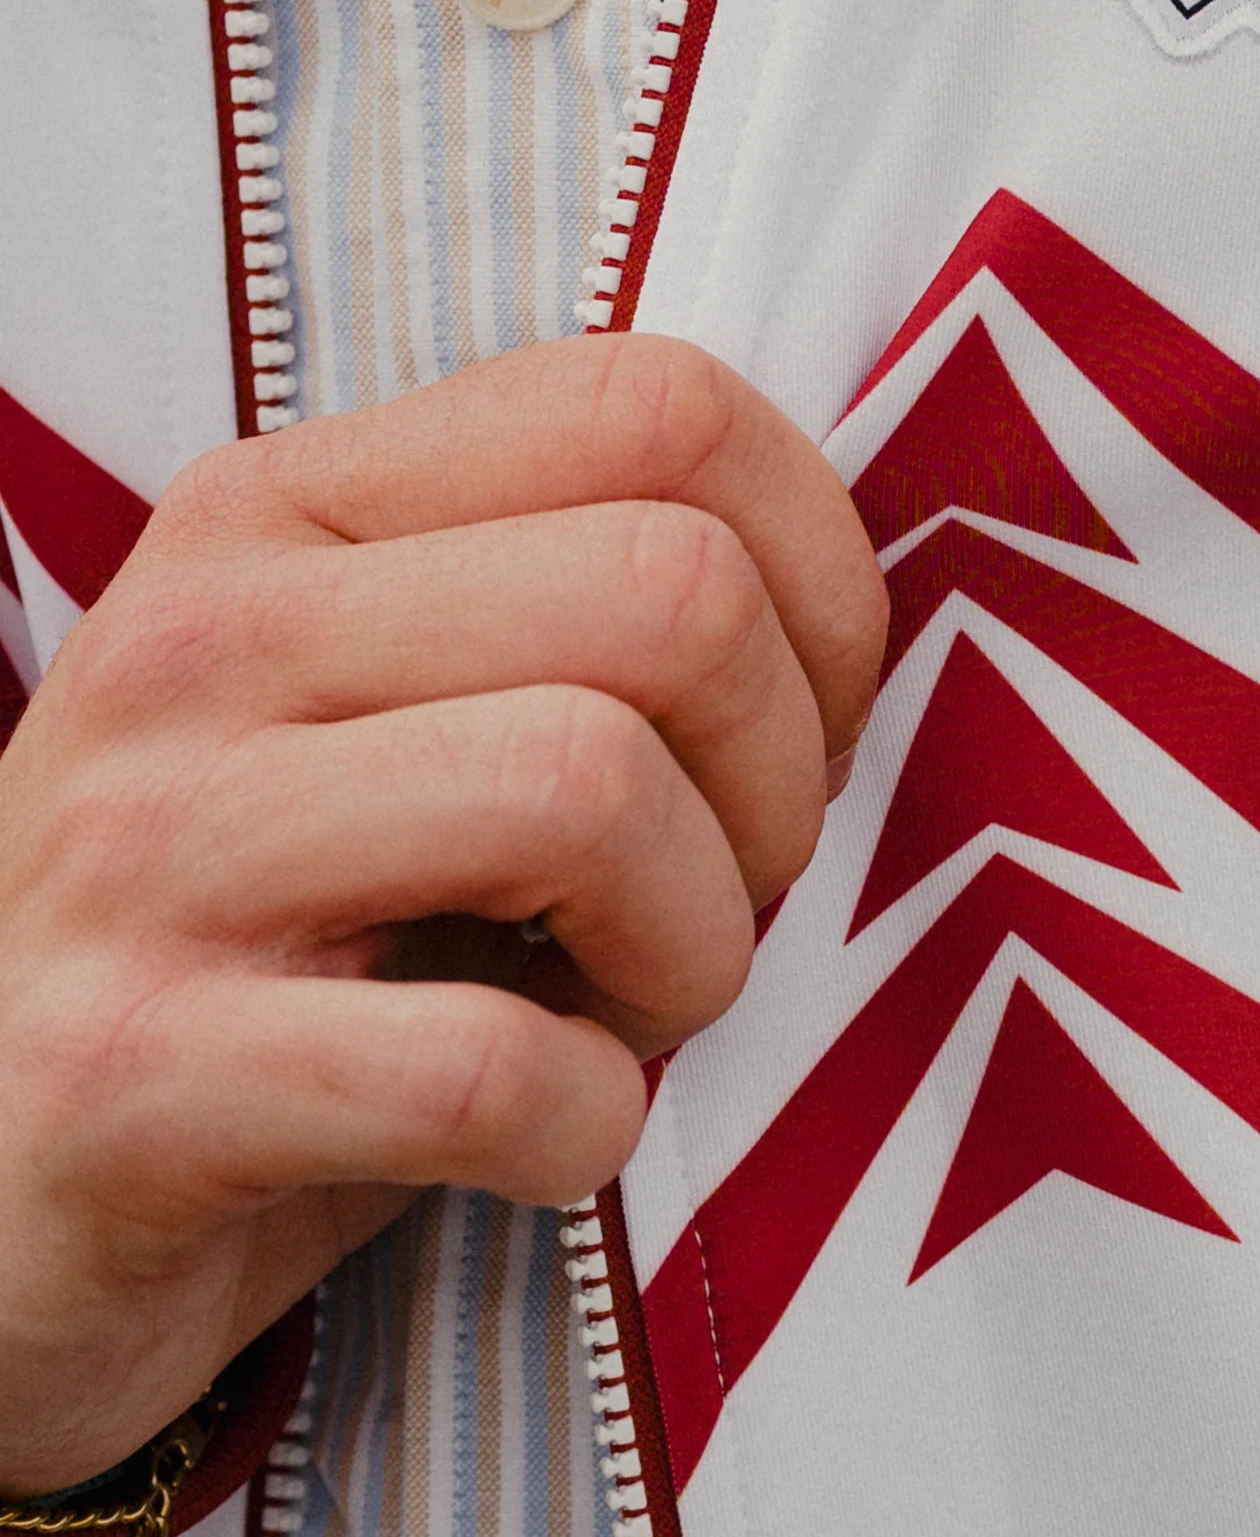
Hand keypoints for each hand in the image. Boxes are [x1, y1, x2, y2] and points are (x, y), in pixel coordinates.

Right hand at [0, 336, 885, 1494]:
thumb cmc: (274, 937)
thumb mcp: (403, 706)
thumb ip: (577, 601)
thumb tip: (853, 610)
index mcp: (291, 502)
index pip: (661, 403)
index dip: (817, 572)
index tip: (803, 716)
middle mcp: (206, 633)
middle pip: (669, 592)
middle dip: (778, 776)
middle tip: (728, 891)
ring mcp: (149, 847)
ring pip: (591, 791)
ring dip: (698, 946)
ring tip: (636, 1006)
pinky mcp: (128, 1074)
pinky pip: (484, 1064)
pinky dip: (588, 1122)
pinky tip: (552, 1132)